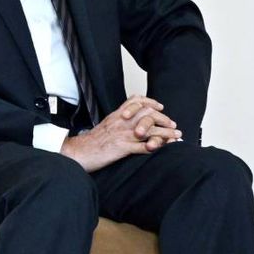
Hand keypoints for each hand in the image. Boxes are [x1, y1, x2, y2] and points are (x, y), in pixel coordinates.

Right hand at [59, 95, 181, 172]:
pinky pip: (142, 146)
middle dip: (163, 119)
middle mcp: (121, 122)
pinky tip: (162, 148)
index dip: (151, 102)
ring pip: (148, 130)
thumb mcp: (106, 124)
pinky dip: (154, 147)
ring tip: (176, 136)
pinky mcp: (121, 148)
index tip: (160, 106)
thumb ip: (119, 119)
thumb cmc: (92, 142)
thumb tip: (131, 117)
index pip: (136, 101)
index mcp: (117, 115)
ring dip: (165, 133)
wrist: (77, 152)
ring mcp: (122, 135)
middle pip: (147, 114)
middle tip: (173, 125)